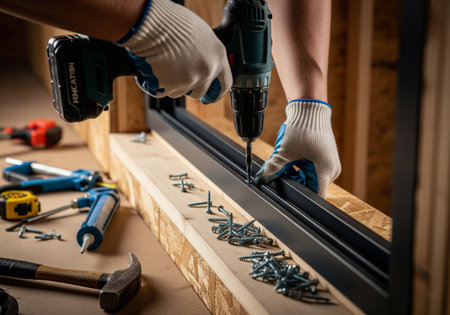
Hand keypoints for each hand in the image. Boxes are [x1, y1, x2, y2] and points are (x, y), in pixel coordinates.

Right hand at [117, 0, 231, 103]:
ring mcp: (189, 80)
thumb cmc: (171, 22)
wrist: (151, 23)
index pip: (226, 82)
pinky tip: (153, 68)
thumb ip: (205, 52)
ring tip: (162, 64)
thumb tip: (203, 60)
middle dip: (189, 87)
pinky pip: (162, 92)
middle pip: (200, 92)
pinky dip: (156, 84)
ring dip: (171, 84)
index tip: (212, 96)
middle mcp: (207, 70)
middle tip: (178, 76)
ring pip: (180, 92)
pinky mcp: (171, 87)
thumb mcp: (198, 34)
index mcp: (218, 55)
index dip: (218, 92)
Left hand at [254, 99, 340, 197]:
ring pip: (311, 181)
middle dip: (295, 184)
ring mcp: (330, 166)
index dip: (301, 200)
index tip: (289, 198)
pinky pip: (313, 173)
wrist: (309, 111)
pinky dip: (301, 171)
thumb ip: (272, 168)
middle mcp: (331, 171)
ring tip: (286, 166)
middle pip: (311, 188)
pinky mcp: (326, 160)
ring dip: (297, 177)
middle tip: (282, 176)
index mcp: (324, 171)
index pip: (315, 197)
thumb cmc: (301, 129)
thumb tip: (260, 180)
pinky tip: (291, 163)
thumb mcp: (284, 152)